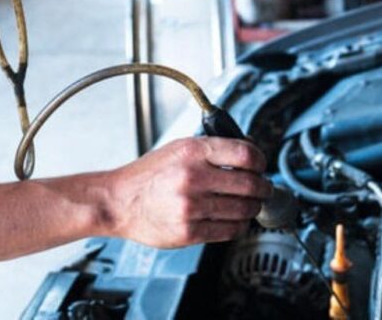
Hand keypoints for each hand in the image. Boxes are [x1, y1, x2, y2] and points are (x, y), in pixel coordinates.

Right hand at [104, 137, 272, 247]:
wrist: (117, 202)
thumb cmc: (147, 176)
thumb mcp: (178, 149)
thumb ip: (212, 150)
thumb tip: (248, 155)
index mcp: (192, 152)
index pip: (246, 155)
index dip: (261, 161)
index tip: (262, 166)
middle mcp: (193, 178)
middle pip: (250, 184)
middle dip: (263, 188)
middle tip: (263, 188)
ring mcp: (191, 207)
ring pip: (244, 210)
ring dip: (253, 208)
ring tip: (248, 204)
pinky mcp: (189, 232)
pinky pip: (229, 230)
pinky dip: (238, 225)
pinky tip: (233, 219)